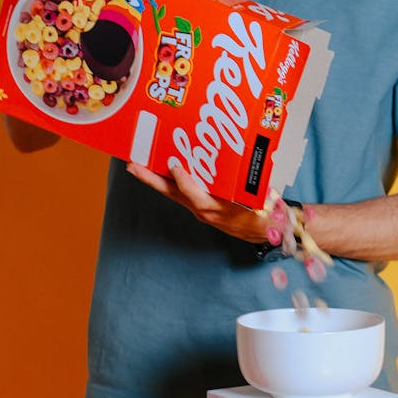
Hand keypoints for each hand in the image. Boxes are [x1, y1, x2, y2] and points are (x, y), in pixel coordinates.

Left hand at [126, 161, 268, 242]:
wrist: (263, 232)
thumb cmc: (262, 215)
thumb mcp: (264, 204)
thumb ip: (261, 194)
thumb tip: (262, 180)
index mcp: (217, 209)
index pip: (194, 195)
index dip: (184, 181)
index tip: (174, 166)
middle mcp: (203, 210)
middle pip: (172, 193)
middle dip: (151, 180)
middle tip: (133, 166)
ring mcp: (199, 209)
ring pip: (172, 193)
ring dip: (154, 180)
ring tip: (137, 166)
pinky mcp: (199, 206)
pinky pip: (180, 193)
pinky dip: (168, 182)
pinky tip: (159, 170)